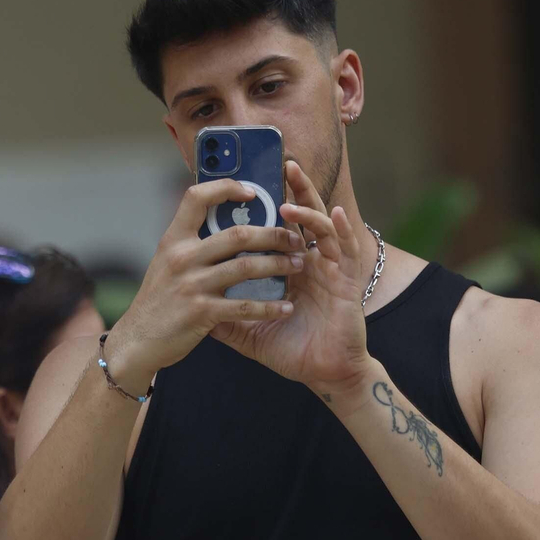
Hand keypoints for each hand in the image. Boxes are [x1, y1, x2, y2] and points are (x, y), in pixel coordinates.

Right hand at [107, 178, 303, 386]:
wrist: (137, 340)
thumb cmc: (159, 299)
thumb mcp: (167, 262)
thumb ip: (193, 244)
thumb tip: (229, 224)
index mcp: (174, 239)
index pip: (197, 198)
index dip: (226, 188)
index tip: (251, 192)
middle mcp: (182, 257)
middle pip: (237, 234)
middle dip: (273, 234)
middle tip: (295, 238)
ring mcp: (192, 284)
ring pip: (246, 267)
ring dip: (278, 265)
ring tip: (299, 264)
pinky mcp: (201, 312)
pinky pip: (243, 305)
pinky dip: (269, 307)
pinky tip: (286, 308)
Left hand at [210, 161, 374, 405]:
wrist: (323, 376)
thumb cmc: (293, 352)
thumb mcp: (250, 331)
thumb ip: (226, 316)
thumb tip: (193, 305)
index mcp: (288, 269)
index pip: (278, 228)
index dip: (269, 204)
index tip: (250, 184)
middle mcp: (310, 262)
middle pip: (302, 216)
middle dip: (294, 188)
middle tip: (281, 163)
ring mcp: (330, 269)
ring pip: (321, 225)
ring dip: (307, 207)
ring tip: (287, 197)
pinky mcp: (346, 281)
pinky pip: (345, 248)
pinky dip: (338, 228)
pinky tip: (330, 213)